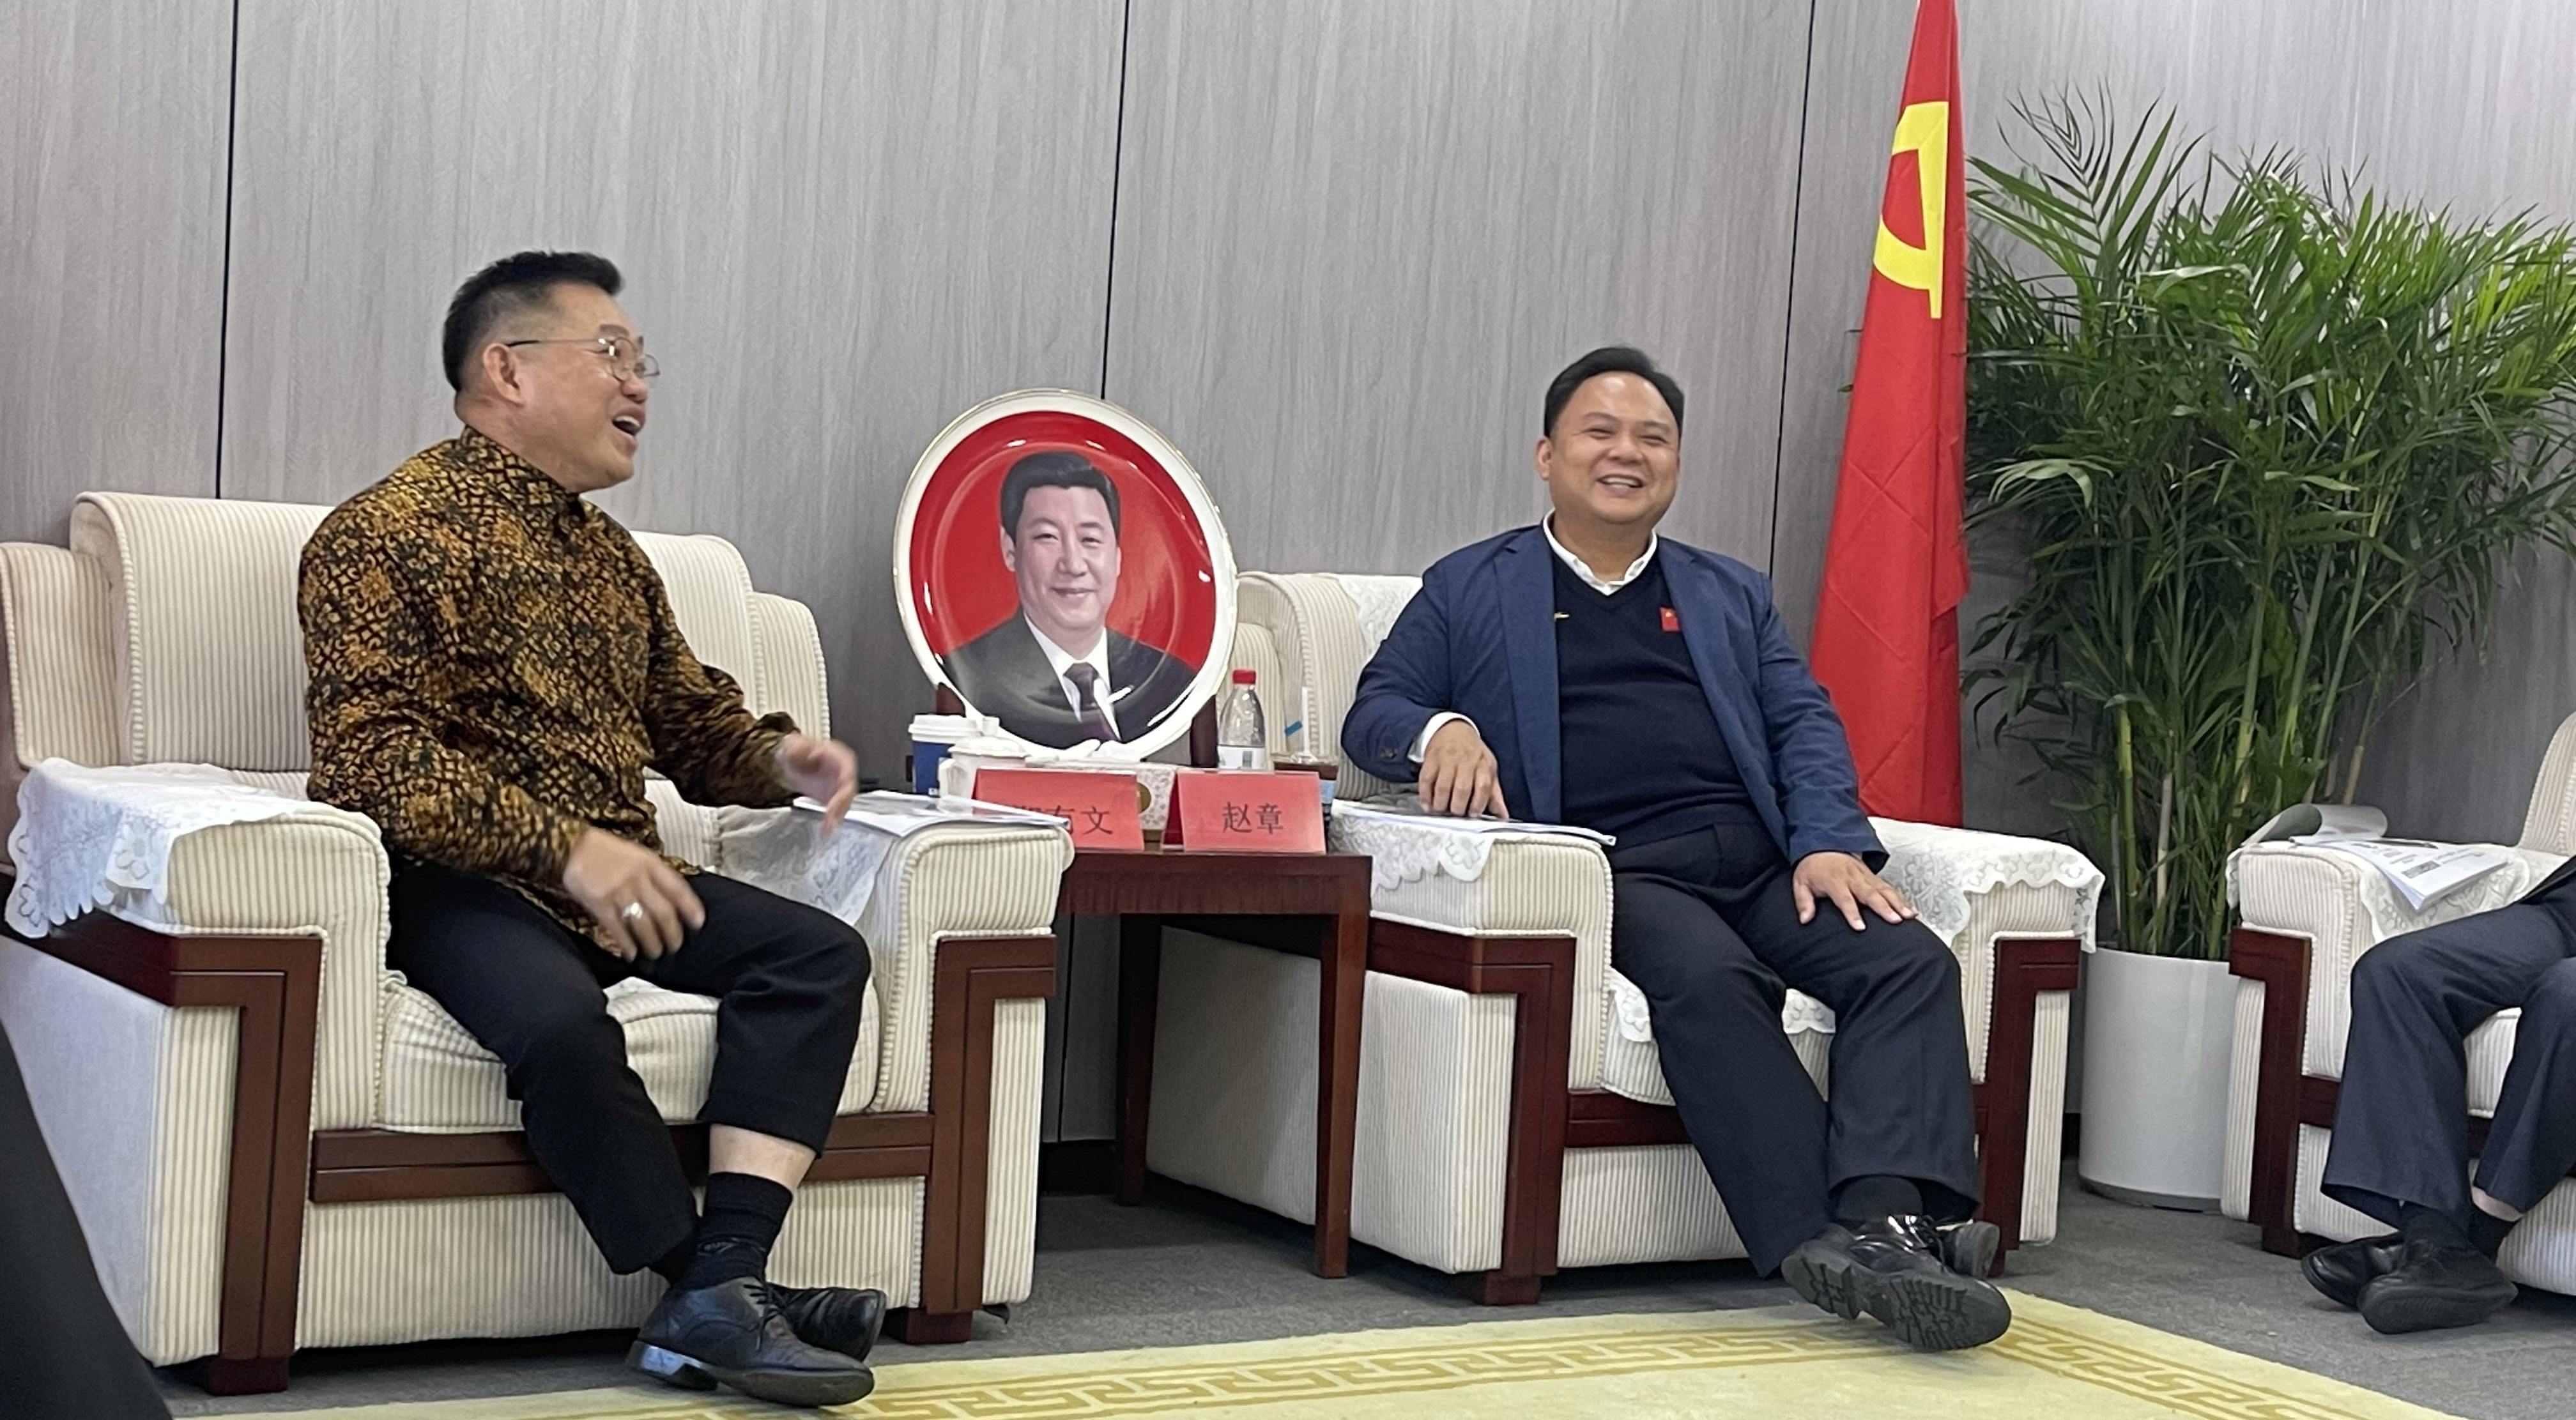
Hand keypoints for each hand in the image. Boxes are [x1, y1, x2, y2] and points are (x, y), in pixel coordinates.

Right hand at [561, 828, 704, 960]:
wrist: (572, 847)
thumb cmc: (606, 851)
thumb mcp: (636, 854)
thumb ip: (654, 874)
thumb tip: (673, 897)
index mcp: (649, 864)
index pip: (677, 889)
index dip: (690, 908)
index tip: (698, 922)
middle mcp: (637, 879)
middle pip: (663, 912)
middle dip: (672, 934)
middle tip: (675, 945)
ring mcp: (618, 892)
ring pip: (644, 924)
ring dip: (652, 943)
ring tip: (656, 952)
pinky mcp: (600, 904)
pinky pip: (618, 929)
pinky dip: (627, 944)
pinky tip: (631, 953)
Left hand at [777, 732, 859, 833]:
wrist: (789, 761)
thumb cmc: (796, 751)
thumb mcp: (795, 745)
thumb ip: (803, 749)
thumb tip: (813, 753)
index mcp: (839, 757)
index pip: (848, 769)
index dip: (846, 781)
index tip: (841, 793)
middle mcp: (844, 773)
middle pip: (848, 790)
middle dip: (841, 805)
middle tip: (832, 816)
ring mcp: (839, 787)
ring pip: (844, 804)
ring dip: (837, 816)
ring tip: (828, 827)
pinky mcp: (832, 799)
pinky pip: (836, 812)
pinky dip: (831, 821)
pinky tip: (824, 830)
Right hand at [1419, 720, 1510, 819]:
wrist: (1454, 730)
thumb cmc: (1473, 755)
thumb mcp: (1488, 770)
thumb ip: (1494, 795)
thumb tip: (1502, 816)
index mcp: (1483, 764)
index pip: (1483, 787)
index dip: (1477, 804)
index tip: (1472, 814)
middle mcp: (1466, 760)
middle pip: (1462, 789)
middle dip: (1458, 807)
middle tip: (1456, 813)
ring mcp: (1447, 759)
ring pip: (1443, 787)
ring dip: (1441, 804)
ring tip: (1442, 810)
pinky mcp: (1431, 760)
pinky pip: (1426, 781)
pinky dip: (1426, 797)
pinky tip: (1428, 805)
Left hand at [1793, 851, 1916, 930]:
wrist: (1823, 846)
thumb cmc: (1813, 868)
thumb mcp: (1801, 883)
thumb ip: (1803, 902)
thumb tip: (1805, 919)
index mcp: (1834, 880)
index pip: (1844, 898)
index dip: (1852, 912)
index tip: (1860, 927)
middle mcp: (1853, 877)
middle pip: (1869, 893)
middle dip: (1883, 907)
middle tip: (1894, 920)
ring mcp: (1865, 876)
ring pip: (1884, 889)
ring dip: (1897, 903)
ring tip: (1908, 916)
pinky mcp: (1873, 876)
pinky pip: (1889, 887)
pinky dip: (1901, 899)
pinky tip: (1911, 910)